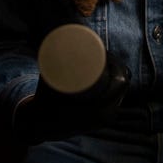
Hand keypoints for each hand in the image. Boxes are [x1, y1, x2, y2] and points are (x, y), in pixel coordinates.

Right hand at [13, 53, 130, 144]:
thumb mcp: (48, 82)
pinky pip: (117, 99)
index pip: (120, 81)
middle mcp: (106, 116)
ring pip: (120, 91)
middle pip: (122, 84)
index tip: (105, 51)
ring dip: (117, 74)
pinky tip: (115, 75)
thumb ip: (51, 59)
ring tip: (107, 59)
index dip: (116, 63)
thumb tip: (57, 36)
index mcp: (100, 111)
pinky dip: (117, 86)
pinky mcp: (102, 119)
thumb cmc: (45, 102)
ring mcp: (105, 119)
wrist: (39, 125)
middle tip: (103, 51)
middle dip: (116, 65)